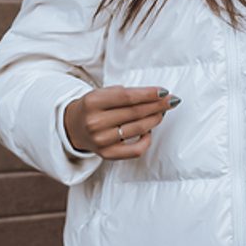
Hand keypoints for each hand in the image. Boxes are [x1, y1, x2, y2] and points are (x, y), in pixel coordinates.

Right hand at [65, 84, 179, 157]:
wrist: (73, 127)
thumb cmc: (94, 107)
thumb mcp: (102, 93)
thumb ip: (125, 94)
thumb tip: (157, 95)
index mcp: (92, 102)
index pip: (127, 97)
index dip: (148, 94)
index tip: (164, 91)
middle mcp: (95, 122)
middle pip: (135, 113)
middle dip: (157, 106)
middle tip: (171, 101)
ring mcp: (101, 140)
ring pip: (138, 129)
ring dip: (155, 119)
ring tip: (162, 113)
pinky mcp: (107, 154)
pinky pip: (135, 150)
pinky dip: (147, 140)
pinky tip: (149, 131)